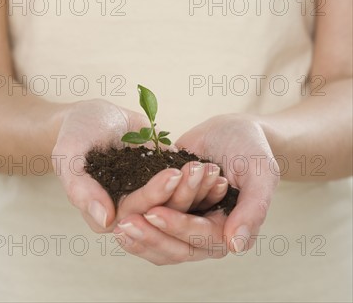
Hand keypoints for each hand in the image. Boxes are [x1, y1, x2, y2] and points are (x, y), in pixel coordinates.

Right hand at [51, 99, 223, 231]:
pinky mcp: (163, 179)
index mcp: (107, 210)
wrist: (92, 115)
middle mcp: (131, 207)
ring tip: (212, 169)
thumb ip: (80, 188)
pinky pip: (182, 182)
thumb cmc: (75, 132)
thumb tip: (106, 221)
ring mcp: (149, 193)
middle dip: (184, 191)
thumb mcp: (69, 154)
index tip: (173, 173)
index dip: (156, 193)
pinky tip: (214, 167)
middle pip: (162, 207)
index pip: (136, 208)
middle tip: (202, 171)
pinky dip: (198, 179)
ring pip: (176, 199)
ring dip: (197, 189)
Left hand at [113, 114, 278, 263]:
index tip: (154, 213)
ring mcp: (189, 222)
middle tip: (127, 222)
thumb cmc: (252, 148)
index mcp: (231, 230)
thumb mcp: (260, 172)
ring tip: (119, 222)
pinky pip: (153, 225)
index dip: (178, 227)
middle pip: (178, 248)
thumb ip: (253, 208)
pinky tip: (118, 216)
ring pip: (162, 242)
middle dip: (152, 236)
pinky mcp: (173, 209)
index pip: (202, 238)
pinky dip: (138, 222)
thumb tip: (236, 245)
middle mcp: (208, 233)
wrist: (234, 129)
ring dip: (141, 235)